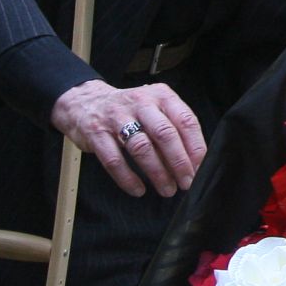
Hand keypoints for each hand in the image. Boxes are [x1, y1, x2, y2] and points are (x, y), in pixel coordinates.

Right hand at [51, 79, 206, 197]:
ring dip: (157, 173)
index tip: (200, 168)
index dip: (195, 147)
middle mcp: (141, 103)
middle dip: (178, 162)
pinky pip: (114, 160)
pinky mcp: (96, 133)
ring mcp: (116, 117)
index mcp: (161, 96)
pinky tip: (138, 190)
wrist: (86, 102)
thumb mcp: (155, 109)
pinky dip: (128, 178)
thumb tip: (193, 161)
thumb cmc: (131, 111)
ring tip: (167, 190)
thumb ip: (173, 128)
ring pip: (141, 147)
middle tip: (186, 182)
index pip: (185, 120)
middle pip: (164, 134)